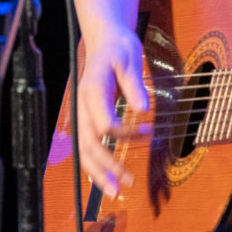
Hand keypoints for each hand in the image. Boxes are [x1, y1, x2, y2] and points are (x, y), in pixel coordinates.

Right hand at [70, 31, 151, 198]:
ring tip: (114, 190)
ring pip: (84, 150)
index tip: (149, 129)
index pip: (104, 124)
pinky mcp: (87, 118)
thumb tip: (142, 109)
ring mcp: (82, 114)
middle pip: (89, 144)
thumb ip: (133, 85)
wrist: (104, 40)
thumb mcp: (130, 60)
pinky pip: (86, 145)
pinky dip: (94, 164)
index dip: (125, 134)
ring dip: (98, 172)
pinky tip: (105, 178)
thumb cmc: (118, 49)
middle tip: (126, 184)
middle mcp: (82, 106)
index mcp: (92, 91)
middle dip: (106, 167)